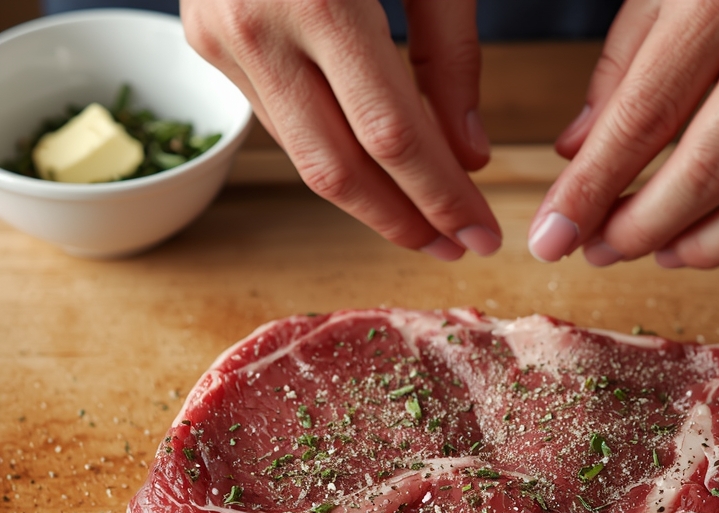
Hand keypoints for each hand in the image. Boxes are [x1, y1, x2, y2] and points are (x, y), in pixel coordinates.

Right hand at [181, 0, 501, 259]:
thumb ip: (452, 55)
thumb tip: (471, 155)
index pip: (394, 137)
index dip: (442, 197)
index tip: (483, 236)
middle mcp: (255, 27)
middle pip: (339, 168)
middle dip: (405, 221)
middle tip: (456, 251)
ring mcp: (219, 39)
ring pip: (305, 157)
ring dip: (371, 202)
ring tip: (427, 226)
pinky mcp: (208, 44)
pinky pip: (284, 124)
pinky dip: (337, 156)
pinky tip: (381, 176)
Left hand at [528, 0, 718, 267]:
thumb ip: (621, 68)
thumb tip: (576, 158)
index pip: (641, 120)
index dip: (590, 192)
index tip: (550, 238)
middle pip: (707, 175)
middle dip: (638, 232)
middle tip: (597, 253)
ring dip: (698, 247)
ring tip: (652, 253)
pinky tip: (706, 229)